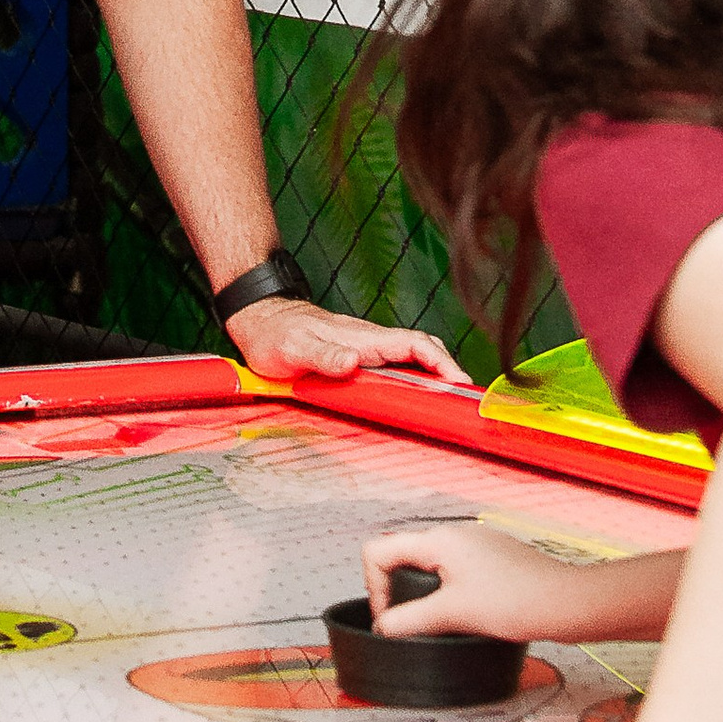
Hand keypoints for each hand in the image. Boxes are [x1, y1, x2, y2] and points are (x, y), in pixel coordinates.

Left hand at [222, 294, 473, 388]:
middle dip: (447, 371)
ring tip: (448, 401)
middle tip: (464, 399)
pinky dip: (413, 379)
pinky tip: (414, 396)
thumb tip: (353, 362)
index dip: (441, 362)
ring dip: (433, 376)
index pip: (415, 344)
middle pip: (422, 351)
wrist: (259, 320)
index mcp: (363, 338)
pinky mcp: (356, 358)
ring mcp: (365, 349)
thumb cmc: (275, 334)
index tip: (459, 382)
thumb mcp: (295, 347)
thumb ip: (324, 354)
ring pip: (410, 359)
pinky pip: (394, 367)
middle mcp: (370, 342)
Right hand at [363, 516, 587, 639]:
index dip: (374, 588)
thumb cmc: (519, 601)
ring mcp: (475, 545)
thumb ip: (409, 620)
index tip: (390, 619)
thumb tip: (383, 628)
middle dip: (398, 591)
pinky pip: (455, 571)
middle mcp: (455, 535)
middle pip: (403, 557)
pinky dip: (449, 593)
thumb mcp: (453, 614)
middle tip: (411, 624)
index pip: (379, 551)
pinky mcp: (492, 559)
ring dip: (425, 594)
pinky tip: (466, 615)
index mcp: (439, 540)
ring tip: (440, 622)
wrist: (567, 603)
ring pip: (430, 566)